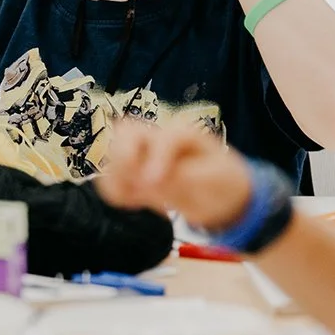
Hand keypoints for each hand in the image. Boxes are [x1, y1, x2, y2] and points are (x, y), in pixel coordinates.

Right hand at [99, 120, 251, 230]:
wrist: (222, 195)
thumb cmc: (223, 182)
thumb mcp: (215, 180)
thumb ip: (187, 178)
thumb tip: (153, 182)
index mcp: (184, 135)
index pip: (164, 138)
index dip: (156, 158)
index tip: (153, 184)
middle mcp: (158, 138)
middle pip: (126, 131)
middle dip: (123, 156)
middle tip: (135, 184)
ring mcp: (143, 155)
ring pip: (113, 153)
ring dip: (116, 177)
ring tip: (135, 199)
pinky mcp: (134, 174)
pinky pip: (111, 176)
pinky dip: (115, 190)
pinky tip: (135, 203)